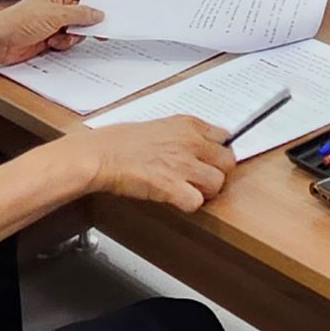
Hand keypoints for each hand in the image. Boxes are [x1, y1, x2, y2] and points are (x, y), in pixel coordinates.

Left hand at [0, 0, 100, 66]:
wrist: (0, 42)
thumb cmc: (19, 21)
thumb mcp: (55, 14)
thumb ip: (80, 13)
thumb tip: (98, 13)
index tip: (113, 5)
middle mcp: (59, 3)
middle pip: (86, 10)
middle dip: (87, 21)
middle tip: (99, 29)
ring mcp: (56, 20)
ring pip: (79, 28)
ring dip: (73, 35)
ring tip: (60, 36)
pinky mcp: (52, 36)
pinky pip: (70, 40)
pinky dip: (64, 43)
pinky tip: (52, 43)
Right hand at [90, 115, 235, 211]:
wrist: (101, 154)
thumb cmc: (121, 141)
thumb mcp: (160, 125)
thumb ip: (184, 134)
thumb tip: (200, 145)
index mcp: (188, 125)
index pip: (225, 137)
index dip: (219, 152)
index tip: (212, 159)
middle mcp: (190, 142)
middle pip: (228, 162)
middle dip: (218, 173)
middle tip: (202, 179)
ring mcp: (182, 165)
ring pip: (217, 183)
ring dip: (206, 191)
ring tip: (189, 191)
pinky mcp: (171, 187)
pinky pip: (196, 202)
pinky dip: (188, 205)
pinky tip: (176, 200)